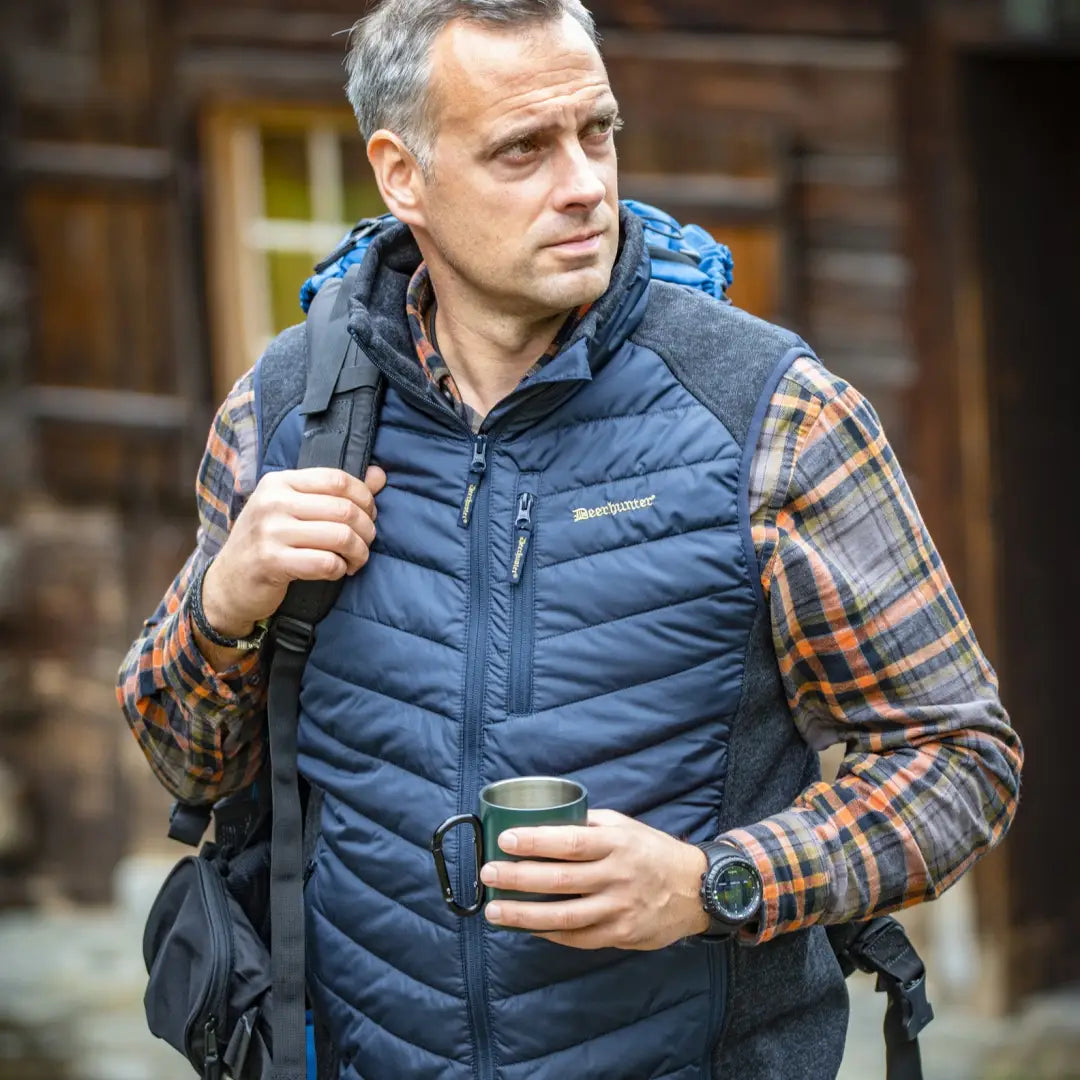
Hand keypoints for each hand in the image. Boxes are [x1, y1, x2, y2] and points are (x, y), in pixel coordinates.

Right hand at [202, 465, 386, 638]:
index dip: (364, 498)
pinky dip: (340, 569)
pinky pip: (325, 562)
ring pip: (340, 536)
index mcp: (279, 482)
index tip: (369, 515)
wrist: (227, 582)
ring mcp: (270, 532)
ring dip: (358, 552)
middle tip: (366, 543)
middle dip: (366, 529)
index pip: (338, 479)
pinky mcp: (271, 562)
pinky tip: (337, 571)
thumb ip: (336, 492)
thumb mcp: (294, 509)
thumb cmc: (268, 542)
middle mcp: (273, 502)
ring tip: (355, 560)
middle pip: (344, 509)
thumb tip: (379, 475)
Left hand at [479, 809, 709, 949]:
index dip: (535, 842)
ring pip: (563, 917)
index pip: (570, 843)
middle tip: (488, 874)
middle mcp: (617, 877)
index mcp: (616, 844)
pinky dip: (547, 934)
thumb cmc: (652, 851)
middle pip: (559, 880)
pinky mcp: (620, 935)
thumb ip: (589, 824)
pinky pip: (576, 938)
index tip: (505, 839)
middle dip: (518, 877)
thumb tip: (544, 819)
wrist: (695, 890)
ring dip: (523, 915)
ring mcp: (618, 910)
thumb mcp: (625, 826)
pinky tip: (525, 927)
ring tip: (494, 910)